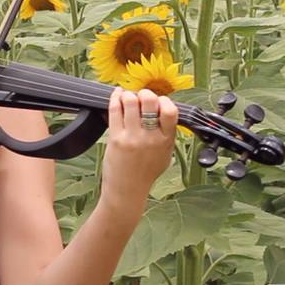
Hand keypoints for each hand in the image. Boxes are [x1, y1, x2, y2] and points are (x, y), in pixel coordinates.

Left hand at [100, 87, 177, 211]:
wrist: (127, 190)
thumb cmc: (146, 173)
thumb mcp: (165, 155)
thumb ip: (167, 134)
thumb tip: (163, 110)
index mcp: (165, 140)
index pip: (170, 111)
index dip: (164, 100)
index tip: (158, 102)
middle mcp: (150, 137)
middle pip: (149, 100)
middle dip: (145, 93)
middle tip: (141, 97)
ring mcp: (132, 137)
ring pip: (130, 101)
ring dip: (128, 95)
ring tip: (127, 98)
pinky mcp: (115, 138)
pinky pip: (114, 110)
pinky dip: (115, 98)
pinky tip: (117, 96)